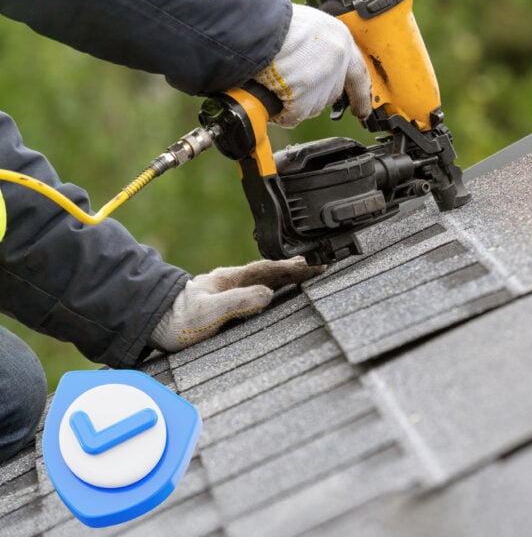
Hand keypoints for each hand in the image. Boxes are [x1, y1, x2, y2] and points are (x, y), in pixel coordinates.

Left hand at [148, 257, 322, 351]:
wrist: (151, 324)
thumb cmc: (176, 321)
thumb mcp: (208, 312)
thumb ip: (238, 302)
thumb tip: (268, 294)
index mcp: (230, 279)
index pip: (270, 270)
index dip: (294, 269)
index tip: (315, 267)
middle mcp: (231, 281)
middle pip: (270, 272)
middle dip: (295, 269)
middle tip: (320, 266)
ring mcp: (227, 291)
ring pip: (264, 280)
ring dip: (286, 278)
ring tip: (306, 276)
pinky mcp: (224, 303)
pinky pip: (255, 291)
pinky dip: (272, 288)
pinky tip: (276, 293)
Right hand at [254, 3, 371, 127]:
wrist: (258, 26)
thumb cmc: (274, 20)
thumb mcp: (308, 25)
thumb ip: (318, 44)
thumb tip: (311, 59)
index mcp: (340, 41)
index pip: (358, 75)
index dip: (361, 95)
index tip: (363, 110)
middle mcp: (337, 64)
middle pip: (330, 93)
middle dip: (311, 93)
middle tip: (290, 84)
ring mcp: (322, 84)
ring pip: (311, 106)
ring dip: (293, 100)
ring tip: (273, 79)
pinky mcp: (304, 101)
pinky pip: (293, 116)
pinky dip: (280, 111)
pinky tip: (269, 93)